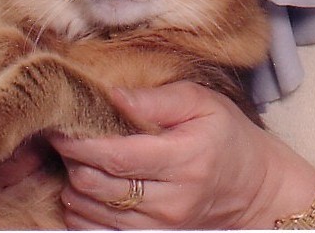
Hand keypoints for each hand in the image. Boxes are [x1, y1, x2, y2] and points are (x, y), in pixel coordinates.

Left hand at [47, 82, 314, 229]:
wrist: (255, 189)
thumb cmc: (226, 137)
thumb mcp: (202, 102)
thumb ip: (157, 98)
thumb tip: (110, 94)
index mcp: (184, 158)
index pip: (115, 155)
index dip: (79, 141)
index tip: (59, 124)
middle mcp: (171, 199)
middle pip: (97, 184)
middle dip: (71, 159)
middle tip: (64, 135)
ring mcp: (161, 226)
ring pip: (92, 211)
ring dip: (74, 184)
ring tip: (75, 158)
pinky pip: (98, 232)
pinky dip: (81, 211)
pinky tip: (86, 188)